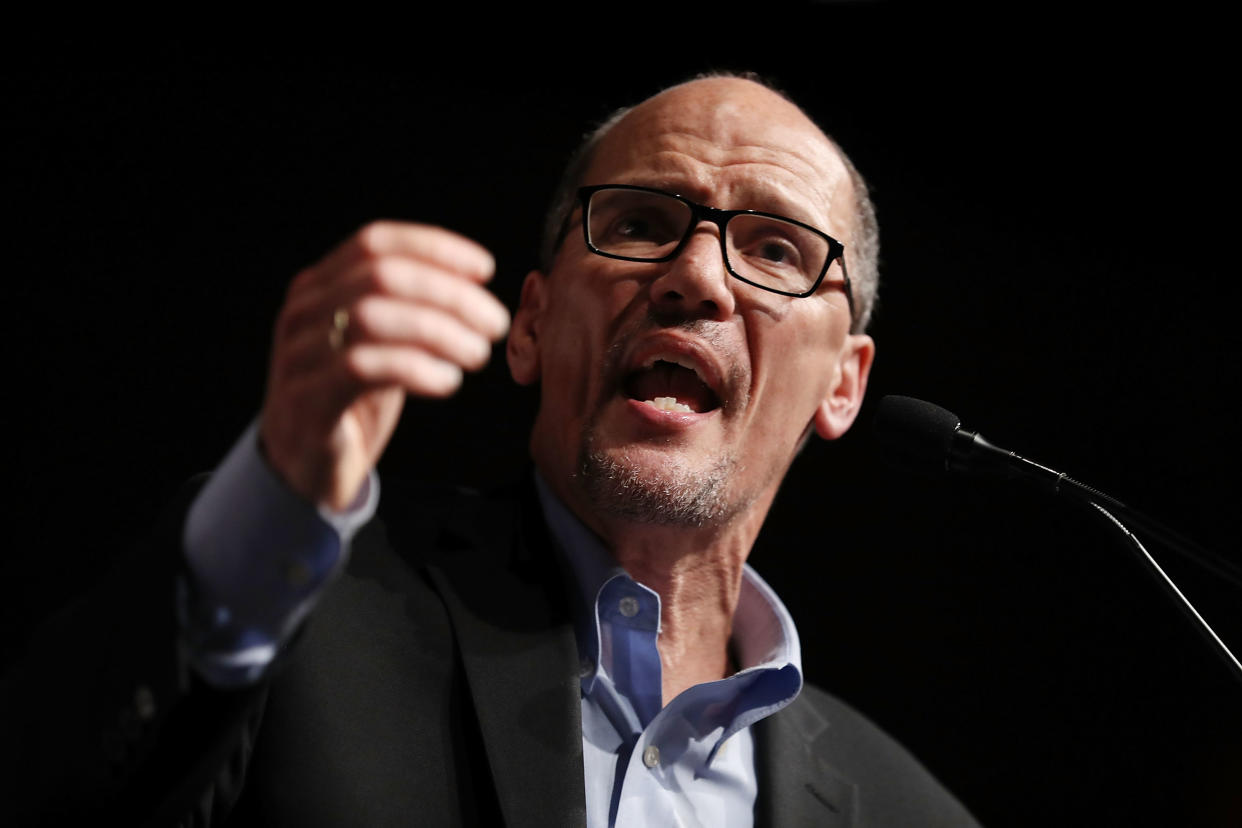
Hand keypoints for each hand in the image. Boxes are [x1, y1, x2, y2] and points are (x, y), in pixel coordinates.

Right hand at [259, 221, 509, 509]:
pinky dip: (416, 368)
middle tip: (494, 322)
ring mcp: (299, 355)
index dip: (434, 248)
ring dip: (439, 331)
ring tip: (477, 353)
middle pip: (381, 276)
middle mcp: (303, 313)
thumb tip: (473, 286)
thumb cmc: (349, 402)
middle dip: (449, 294)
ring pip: (372, 318)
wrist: (302, 468)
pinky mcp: (307, 401)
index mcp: (318, 288)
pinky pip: (362, 368)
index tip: (485, 269)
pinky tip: (447, 381)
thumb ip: (408, 312)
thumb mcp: (378, 346)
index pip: (375, 242)